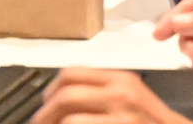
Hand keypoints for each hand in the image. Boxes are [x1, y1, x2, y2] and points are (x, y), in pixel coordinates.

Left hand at [32, 68, 191, 123]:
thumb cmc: (148, 119)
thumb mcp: (130, 94)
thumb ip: (101, 90)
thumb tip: (58, 98)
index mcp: (121, 78)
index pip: (72, 73)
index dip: (50, 89)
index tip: (45, 103)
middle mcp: (120, 93)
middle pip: (65, 94)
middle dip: (44, 113)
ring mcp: (121, 116)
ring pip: (69, 119)